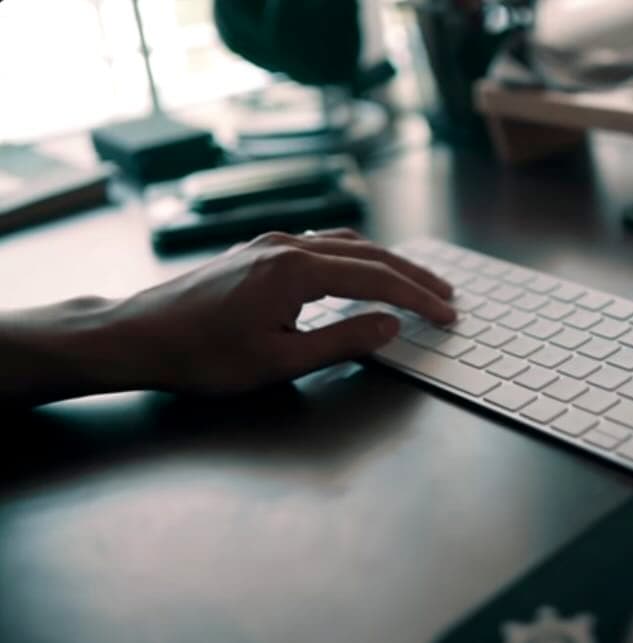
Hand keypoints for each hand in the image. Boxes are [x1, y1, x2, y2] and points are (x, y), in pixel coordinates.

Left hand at [106, 229, 455, 394]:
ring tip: (417, 283)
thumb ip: (342, 341)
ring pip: (347, 245)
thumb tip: (390, 326)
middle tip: (448, 295)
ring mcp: (270, 243)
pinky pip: (322, 245)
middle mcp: (287, 246)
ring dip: (387, 264)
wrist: (137, 336)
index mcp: (296, 270)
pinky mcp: (258, 251)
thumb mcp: (279, 361)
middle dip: (413, 276)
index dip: (418, 298)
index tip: (447, 314)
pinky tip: (363, 272)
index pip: (376, 279)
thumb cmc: (202, 356)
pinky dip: (356, 258)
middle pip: (369, 254)